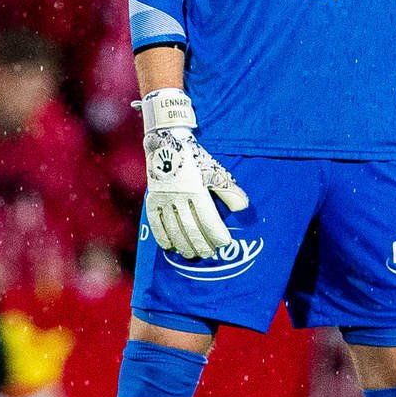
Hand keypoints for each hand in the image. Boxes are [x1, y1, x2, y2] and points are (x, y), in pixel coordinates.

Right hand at [140, 89, 248, 257]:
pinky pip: (156, 222)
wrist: (167, 142)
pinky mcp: (152, 199)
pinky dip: (162, 237)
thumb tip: (243, 209)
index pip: (208, 218)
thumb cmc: (196, 159)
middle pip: (190, 227)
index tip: (224, 243)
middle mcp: (179, 196)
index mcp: (197, 189)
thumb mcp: (216, 171)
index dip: (216, 234)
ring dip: (183, 244)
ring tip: (192, 255)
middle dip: (200, 244)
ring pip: (173, 228)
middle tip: (209, 255)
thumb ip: (230, 191)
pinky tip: (170, 247)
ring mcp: (163, 198)